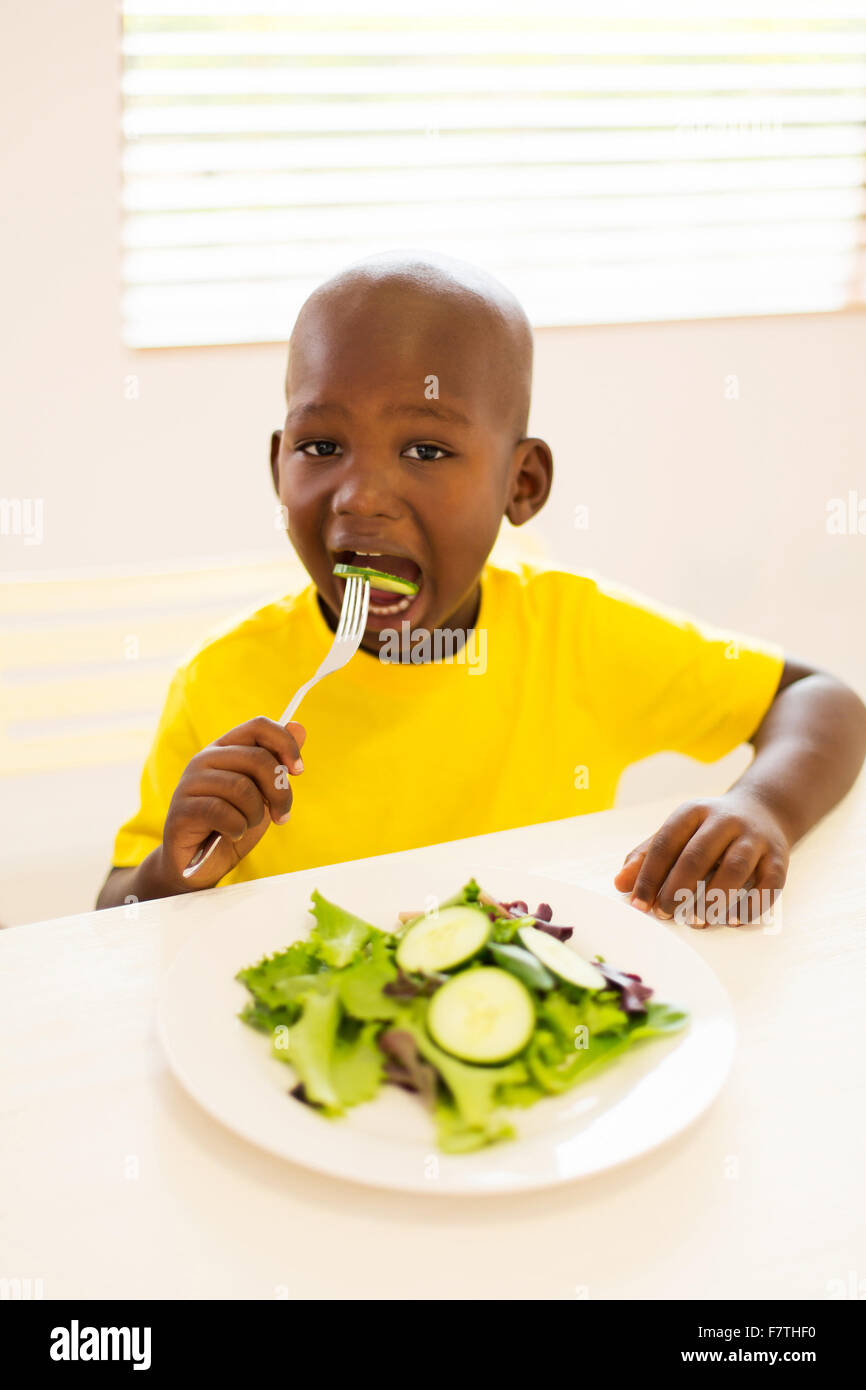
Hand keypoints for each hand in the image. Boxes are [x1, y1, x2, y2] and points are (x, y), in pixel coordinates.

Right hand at [159, 717, 305, 890]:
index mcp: (225, 749)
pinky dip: (237, 827)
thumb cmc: (232, 825)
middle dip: (280, 791)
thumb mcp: (262, 794)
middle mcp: (205, 759)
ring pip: (242, 787)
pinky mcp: (182, 809)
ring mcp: (190, 783)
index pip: (258, 726)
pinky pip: (223, 812)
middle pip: (257, 758)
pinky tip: (232, 833)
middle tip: (281, 815)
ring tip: (247, 825)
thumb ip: (277, 763)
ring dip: (256, 814)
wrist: (198, 865)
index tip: (298, 771)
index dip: (285, 744)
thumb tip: (299, 727)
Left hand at [613, 790, 788, 926]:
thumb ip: (647, 856)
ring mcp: (754, 838)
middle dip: (678, 887)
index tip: (639, 904)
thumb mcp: (677, 832)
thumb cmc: (708, 830)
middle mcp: (725, 820)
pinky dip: (750, 904)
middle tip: (664, 913)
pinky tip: (732, 920)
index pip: (666, 842)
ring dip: (714, 897)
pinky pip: (769, 883)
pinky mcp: (778, 858)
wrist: (764, 809)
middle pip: (698, 853)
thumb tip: (619, 884)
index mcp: (693, 812)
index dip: (649, 875)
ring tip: (697, 921)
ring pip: (735, 866)